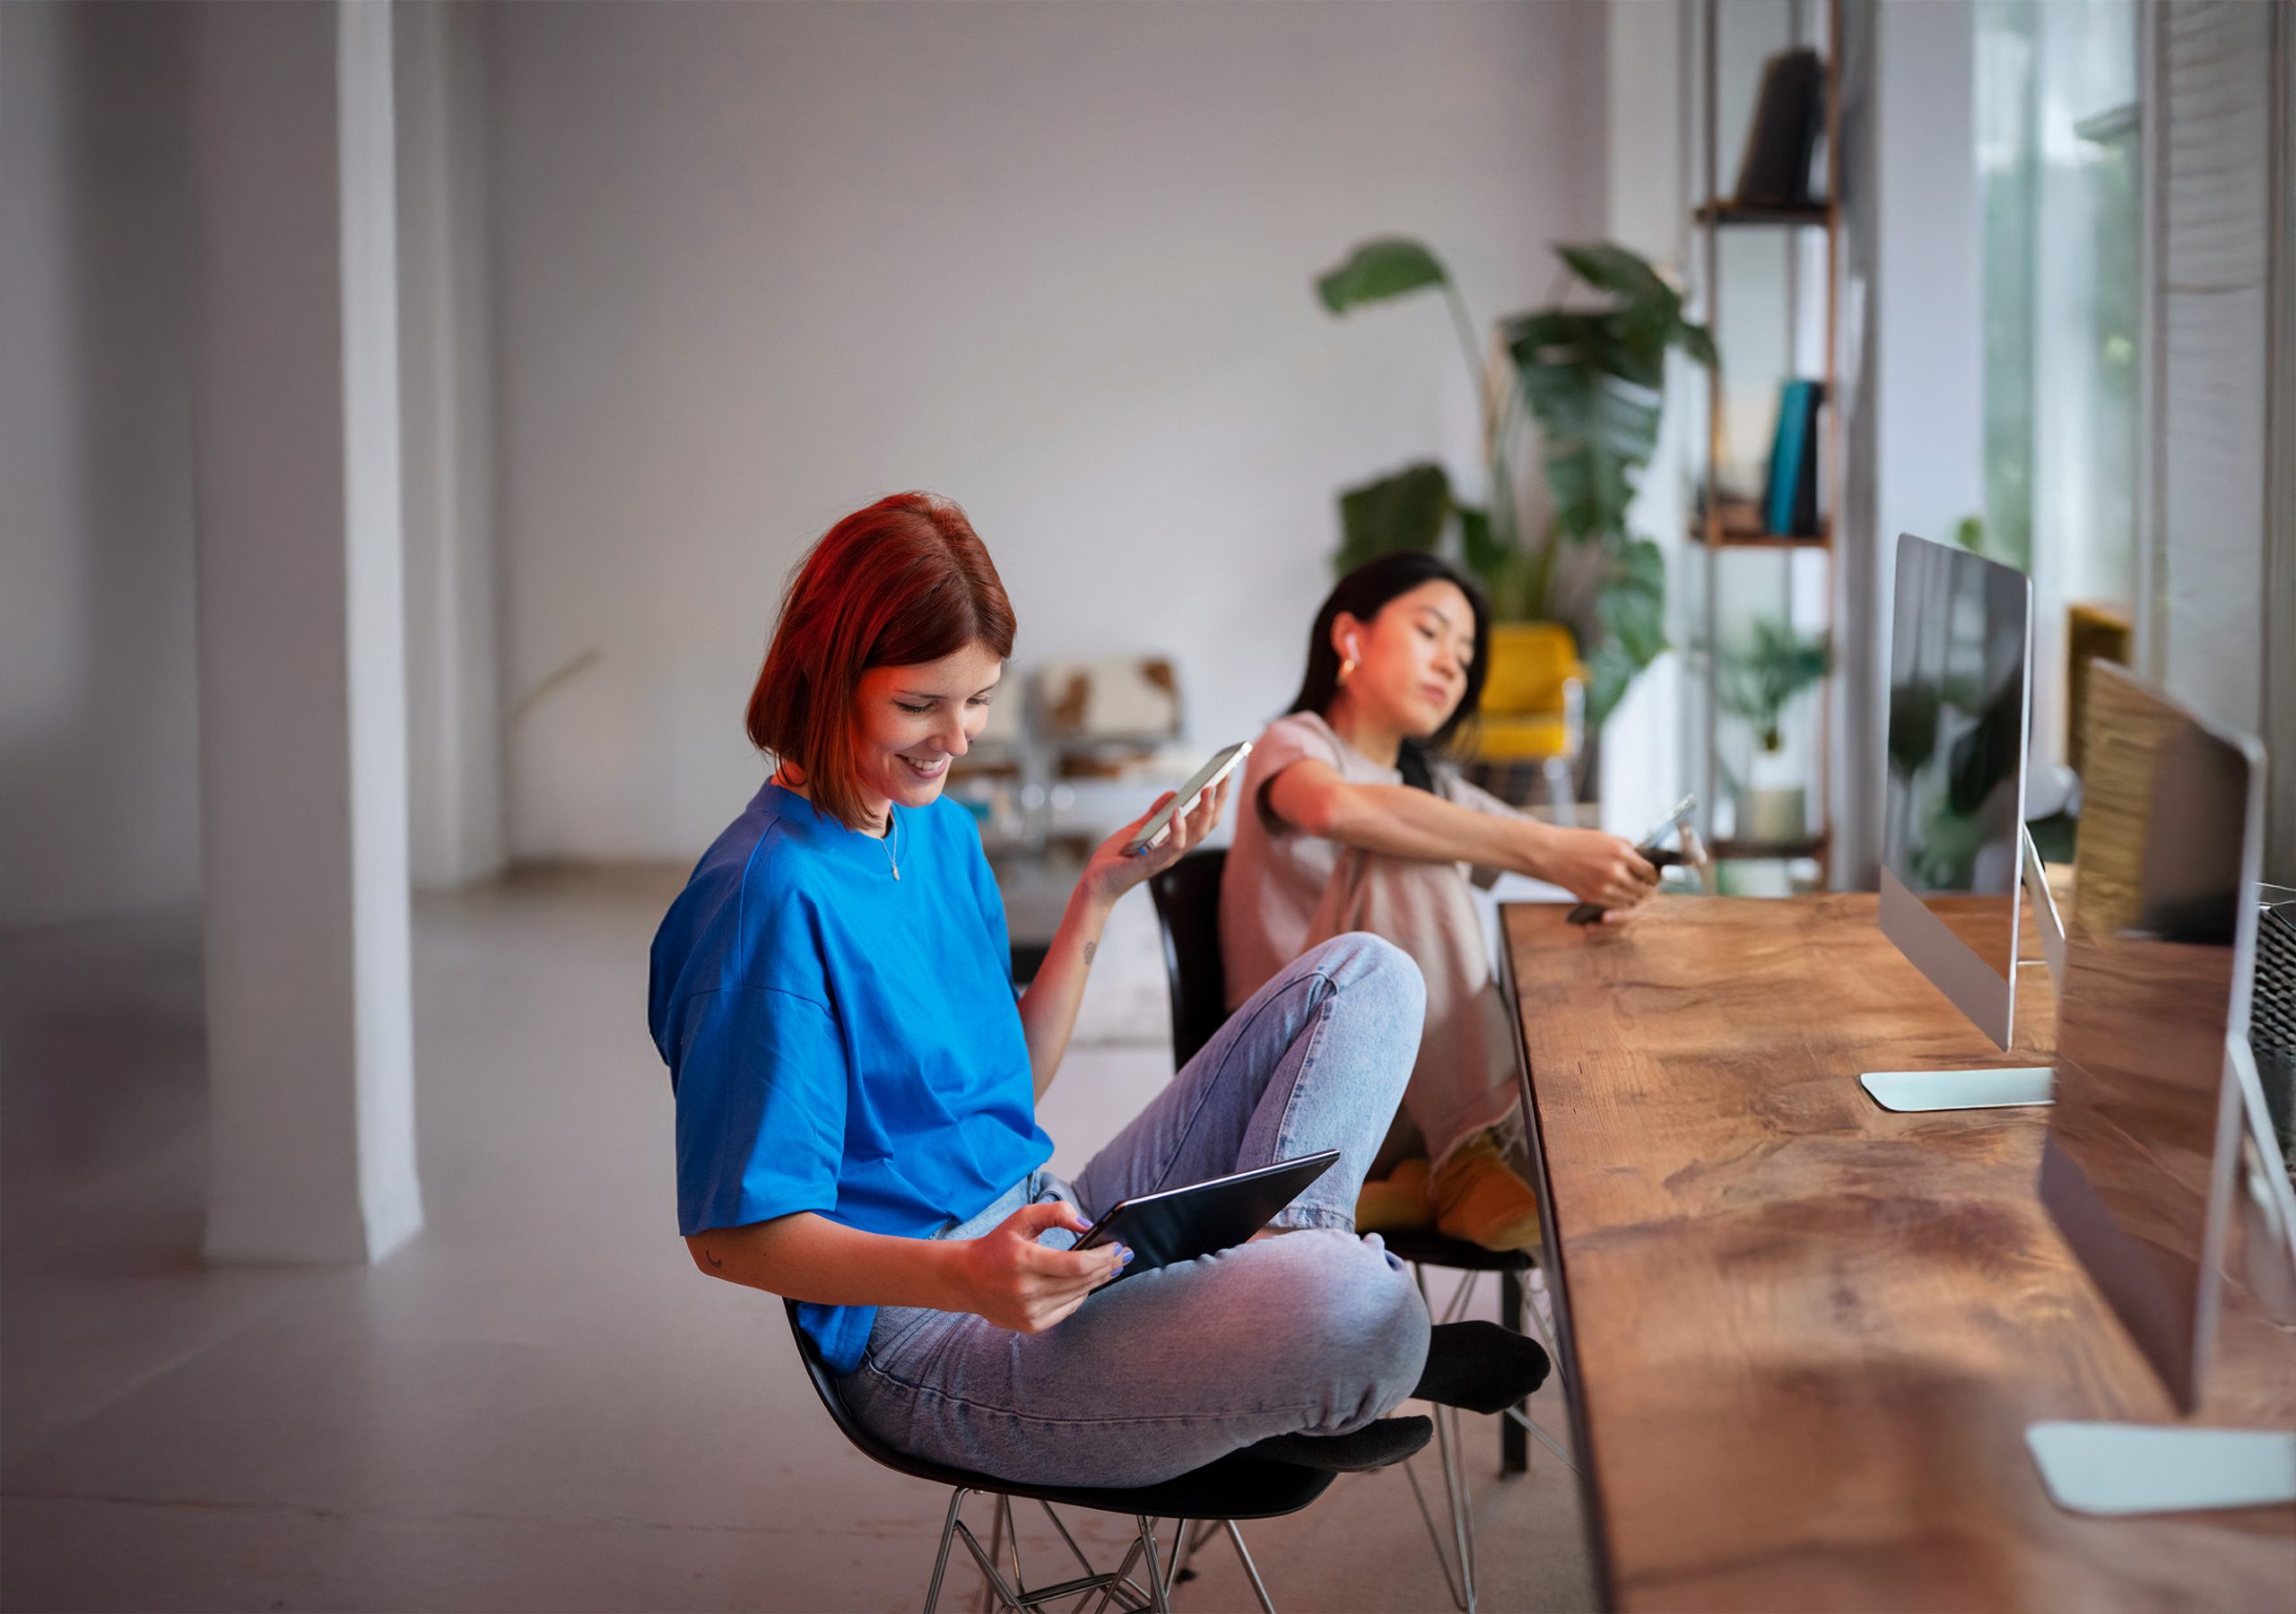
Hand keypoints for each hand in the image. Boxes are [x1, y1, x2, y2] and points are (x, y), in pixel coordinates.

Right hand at [952, 1201, 1127, 1332]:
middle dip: (1107, 1267)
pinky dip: (1081, 1295)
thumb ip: (1055, 1212)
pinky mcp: (1031, 1325)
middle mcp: (1026, 1290)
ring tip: (1112, 1267)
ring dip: (1099, 1280)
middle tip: (1123, 1255)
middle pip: (1082, 1281)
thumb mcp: (1021, 1218)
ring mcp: (1029, 1311)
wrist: (966, 1280)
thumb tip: (1087, 1224)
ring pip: (1078, 1296)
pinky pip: (1068, 1309)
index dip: (1103, 1256)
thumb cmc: (997, 1245)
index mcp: (1024, 1261)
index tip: (1118, 1246)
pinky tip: (1088, 1283)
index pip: (1076, 1264)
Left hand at [1077, 774, 1230, 907]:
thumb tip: (1174, 793)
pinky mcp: (1151, 864)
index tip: (1225, 775)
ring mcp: (1166, 858)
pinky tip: (1178, 811)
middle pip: (1206, 825)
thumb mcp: (1138, 828)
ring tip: (1208, 789)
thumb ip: (1155, 813)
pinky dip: (1178, 830)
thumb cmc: (1116, 858)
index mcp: (1175, 842)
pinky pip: (1171, 847)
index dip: (1216, 799)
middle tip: (1225, 776)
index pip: (1203, 819)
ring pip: (1195, 835)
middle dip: (1218, 801)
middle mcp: (1176, 851)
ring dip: (1205, 812)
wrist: (1096, 881)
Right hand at [1536, 826, 1659, 911]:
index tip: (1651, 879)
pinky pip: (1615, 905)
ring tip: (1632, 894)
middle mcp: (1615, 869)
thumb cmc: (1577, 842)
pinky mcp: (1593, 896)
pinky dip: (1619, 903)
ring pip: (1630, 899)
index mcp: (1621, 851)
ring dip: (1633, 898)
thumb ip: (1625, 847)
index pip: (1648, 870)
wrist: (1549, 853)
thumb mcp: (1606, 837)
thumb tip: (1641, 858)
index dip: (1652, 876)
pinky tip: (1618, 898)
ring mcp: (1604, 885)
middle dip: (1645, 889)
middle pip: (1641, 887)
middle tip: (1645, 889)